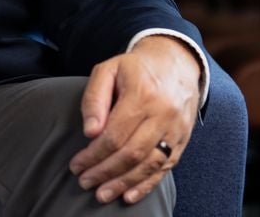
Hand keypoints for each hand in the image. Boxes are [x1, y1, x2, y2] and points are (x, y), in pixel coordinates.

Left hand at [68, 35, 201, 204]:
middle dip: (105, 172)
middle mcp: (163, 114)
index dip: (93, 154)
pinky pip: (165, 168)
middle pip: (131, 153)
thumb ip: (95, 98)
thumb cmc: (135, 68)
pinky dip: (146, 185)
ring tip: (102, 193)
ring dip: (123, 183)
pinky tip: (128, 195)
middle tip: (85, 181)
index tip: (76, 164)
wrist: (176, 63)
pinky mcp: (183, 140)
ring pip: (149, 165)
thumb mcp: (108, 70)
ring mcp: (176, 129)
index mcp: (142, 95)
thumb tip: (90, 132)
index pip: (114, 135)